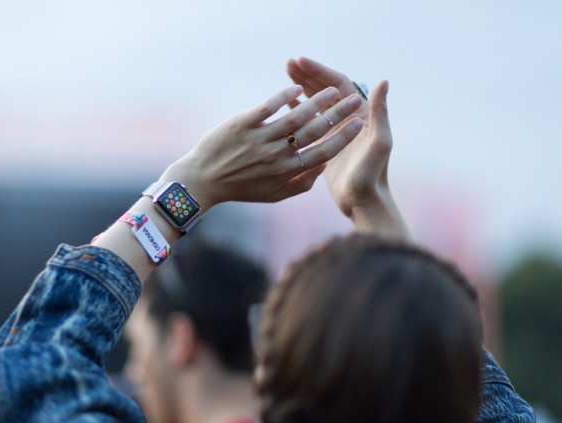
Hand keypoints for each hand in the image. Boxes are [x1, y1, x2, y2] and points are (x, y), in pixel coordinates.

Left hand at [161, 84, 363, 209]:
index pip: (324, 152)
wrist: (202, 181)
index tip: (360, 122)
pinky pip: (267, 107)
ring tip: (332, 90)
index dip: (344, 137)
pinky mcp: (242, 124)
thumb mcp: (273, 195)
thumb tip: (324, 166)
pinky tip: (298, 88)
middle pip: (315, 131)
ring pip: (295, 117)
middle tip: (354, 99)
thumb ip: (301, 184)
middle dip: (339, 114)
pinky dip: (284, 96)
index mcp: (286, 172)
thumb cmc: (240, 189)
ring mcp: (259, 138)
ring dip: (317, 101)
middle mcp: (276, 155)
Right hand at [287, 58, 410, 241]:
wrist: (364, 201)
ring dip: (302, 86)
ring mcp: (335, 130)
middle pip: (326, 89)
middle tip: (288, 63)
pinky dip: (299, 107)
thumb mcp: (379, 143)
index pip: (339, 84)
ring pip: (317, 101)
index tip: (301, 62)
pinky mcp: (324, 142)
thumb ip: (380, 112)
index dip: (320, 71)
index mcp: (361, 114)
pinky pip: (310, 119)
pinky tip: (286, 100)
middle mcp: (349, 118)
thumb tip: (383, 81)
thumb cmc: (373, 175)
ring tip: (285, 73)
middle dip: (308, 74)